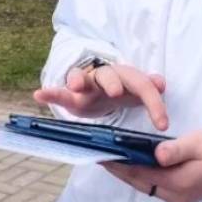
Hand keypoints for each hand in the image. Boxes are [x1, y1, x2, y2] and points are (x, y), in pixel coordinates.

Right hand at [33, 63, 168, 130]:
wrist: (96, 89)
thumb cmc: (119, 92)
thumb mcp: (135, 92)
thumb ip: (148, 88)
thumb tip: (161, 82)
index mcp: (127, 78)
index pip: (143, 87)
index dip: (154, 104)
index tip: (162, 125)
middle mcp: (107, 76)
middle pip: (112, 76)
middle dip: (114, 83)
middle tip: (116, 93)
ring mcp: (87, 83)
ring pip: (84, 78)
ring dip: (79, 79)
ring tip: (75, 85)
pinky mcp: (70, 93)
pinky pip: (60, 91)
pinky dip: (50, 92)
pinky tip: (39, 95)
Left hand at [104, 128, 201, 201]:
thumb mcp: (200, 143)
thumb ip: (177, 149)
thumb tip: (156, 154)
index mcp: (179, 182)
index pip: (141, 173)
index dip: (120, 164)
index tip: (102, 154)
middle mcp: (174, 194)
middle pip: (139, 182)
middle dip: (118, 170)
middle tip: (98, 155)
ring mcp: (177, 197)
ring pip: (144, 185)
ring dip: (127, 173)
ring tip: (109, 158)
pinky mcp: (179, 193)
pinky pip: (152, 184)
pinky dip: (139, 175)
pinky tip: (130, 163)